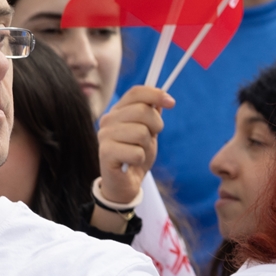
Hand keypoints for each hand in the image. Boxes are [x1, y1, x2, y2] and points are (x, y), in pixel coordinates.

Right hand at [97, 85, 172, 205]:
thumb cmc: (136, 154)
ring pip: (141, 132)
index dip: (156, 94)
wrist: (124, 183)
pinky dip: (141, 159)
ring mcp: (104, 136)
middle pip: (142, 110)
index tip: (171, 103)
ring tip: (138, 152)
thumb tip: (162, 98)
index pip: (136, 92)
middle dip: (156, 126)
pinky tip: (132, 163)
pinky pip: (136, 152)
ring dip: (146, 146)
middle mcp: (108, 120)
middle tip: (150, 139)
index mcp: (118, 111)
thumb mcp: (148, 131)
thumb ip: (152, 114)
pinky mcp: (105, 153)